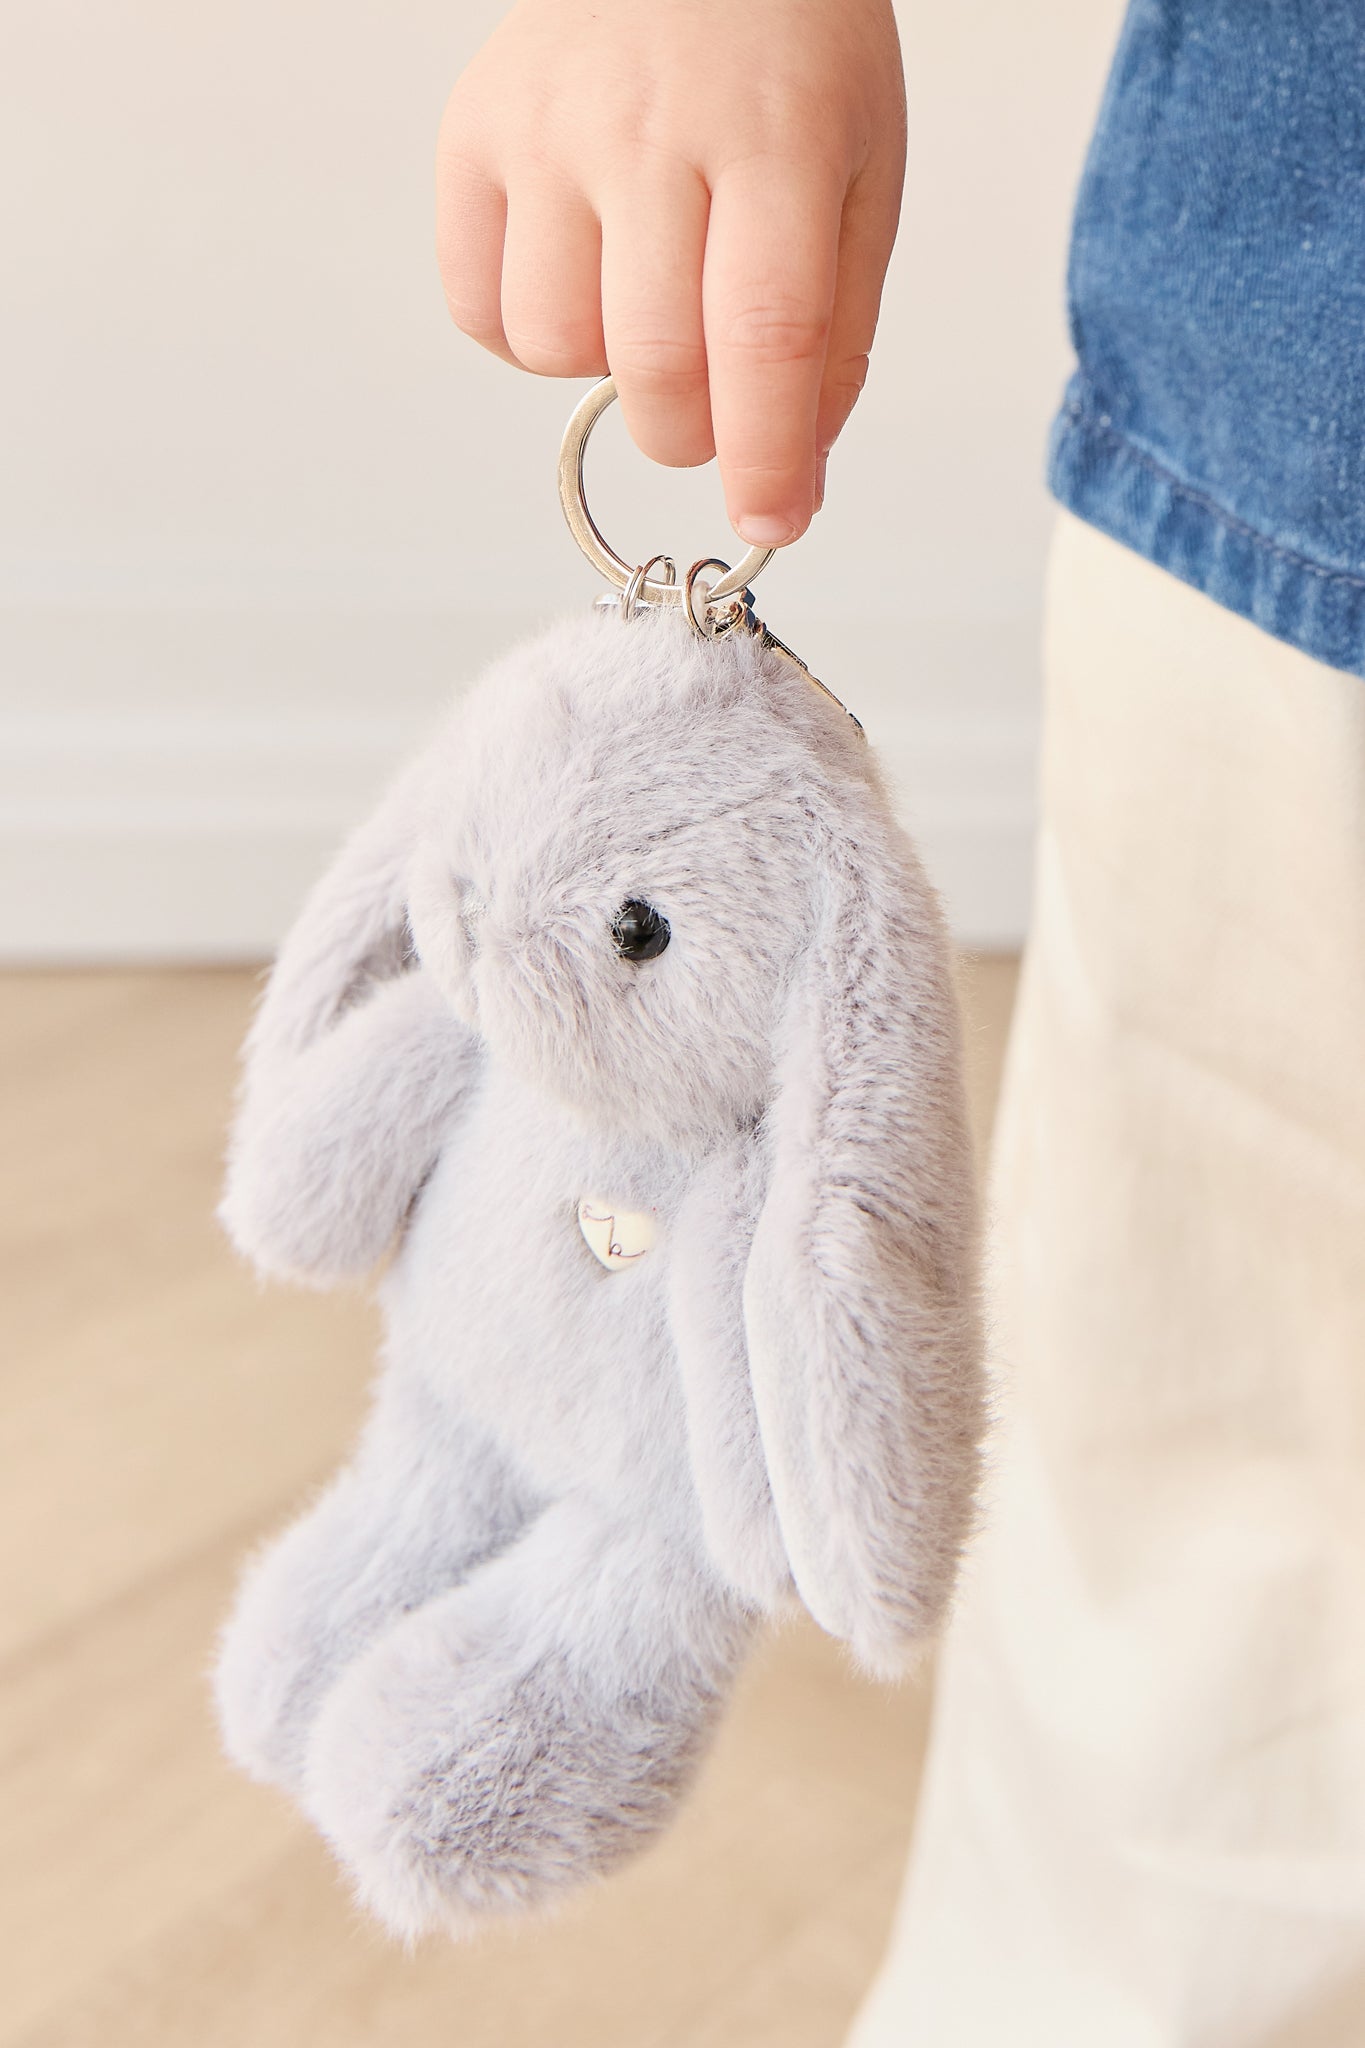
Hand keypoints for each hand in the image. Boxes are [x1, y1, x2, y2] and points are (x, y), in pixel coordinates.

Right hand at [436, 0, 906, 547]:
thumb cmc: (786, 51)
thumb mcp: (860, 173)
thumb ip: (837, 335)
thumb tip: (791, 480)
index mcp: (775, 136)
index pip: (765, 337)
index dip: (765, 457)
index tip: (772, 522)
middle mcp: (647, 127)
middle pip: (654, 367)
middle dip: (692, 434)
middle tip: (715, 407)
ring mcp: (545, 127)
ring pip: (552, 349)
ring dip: (605, 371)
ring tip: (643, 297)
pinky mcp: (472, 134)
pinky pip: (479, 308)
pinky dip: (528, 332)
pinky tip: (580, 274)